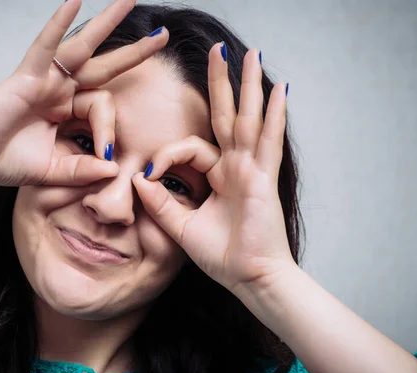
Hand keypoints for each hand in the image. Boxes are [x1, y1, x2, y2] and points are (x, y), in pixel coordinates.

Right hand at [0, 0, 167, 186]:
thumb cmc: (3, 161)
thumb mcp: (52, 172)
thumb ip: (82, 171)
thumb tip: (114, 169)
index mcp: (66, 112)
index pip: (102, 108)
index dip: (110, 130)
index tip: (107, 155)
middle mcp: (59, 91)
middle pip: (104, 66)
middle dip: (134, 52)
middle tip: (163, 35)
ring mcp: (45, 80)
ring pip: (81, 47)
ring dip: (107, 23)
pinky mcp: (27, 75)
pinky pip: (46, 45)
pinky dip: (59, 23)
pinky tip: (76, 1)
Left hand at [132, 45, 294, 293]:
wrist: (248, 278)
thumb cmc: (223, 256)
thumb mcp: (181, 227)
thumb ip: (161, 204)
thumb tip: (138, 180)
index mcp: (218, 176)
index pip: (190, 148)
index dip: (166, 155)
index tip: (149, 175)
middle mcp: (236, 166)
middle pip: (225, 116)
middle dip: (221, 83)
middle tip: (217, 50)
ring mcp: (252, 169)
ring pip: (248, 119)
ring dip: (249, 86)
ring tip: (251, 55)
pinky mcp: (264, 178)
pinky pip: (269, 141)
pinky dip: (274, 115)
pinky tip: (279, 90)